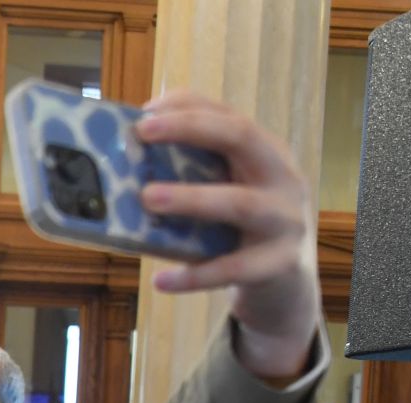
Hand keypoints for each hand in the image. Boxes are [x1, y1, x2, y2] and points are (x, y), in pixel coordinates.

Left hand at [135, 92, 318, 383]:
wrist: (286, 287)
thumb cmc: (241, 233)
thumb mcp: (226, 196)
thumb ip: (192, 179)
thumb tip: (124, 172)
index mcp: (267, 153)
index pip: (228, 114)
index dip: (188, 107)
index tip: (144, 110)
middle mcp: (282, 177)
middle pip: (241, 137)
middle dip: (191, 128)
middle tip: (143, 132)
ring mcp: (285, 220)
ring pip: (239, 203)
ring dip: (190, 198)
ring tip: (147, 198)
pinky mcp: (280, 263)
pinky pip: (232, 269)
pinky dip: (194, 275)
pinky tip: (160, 280)